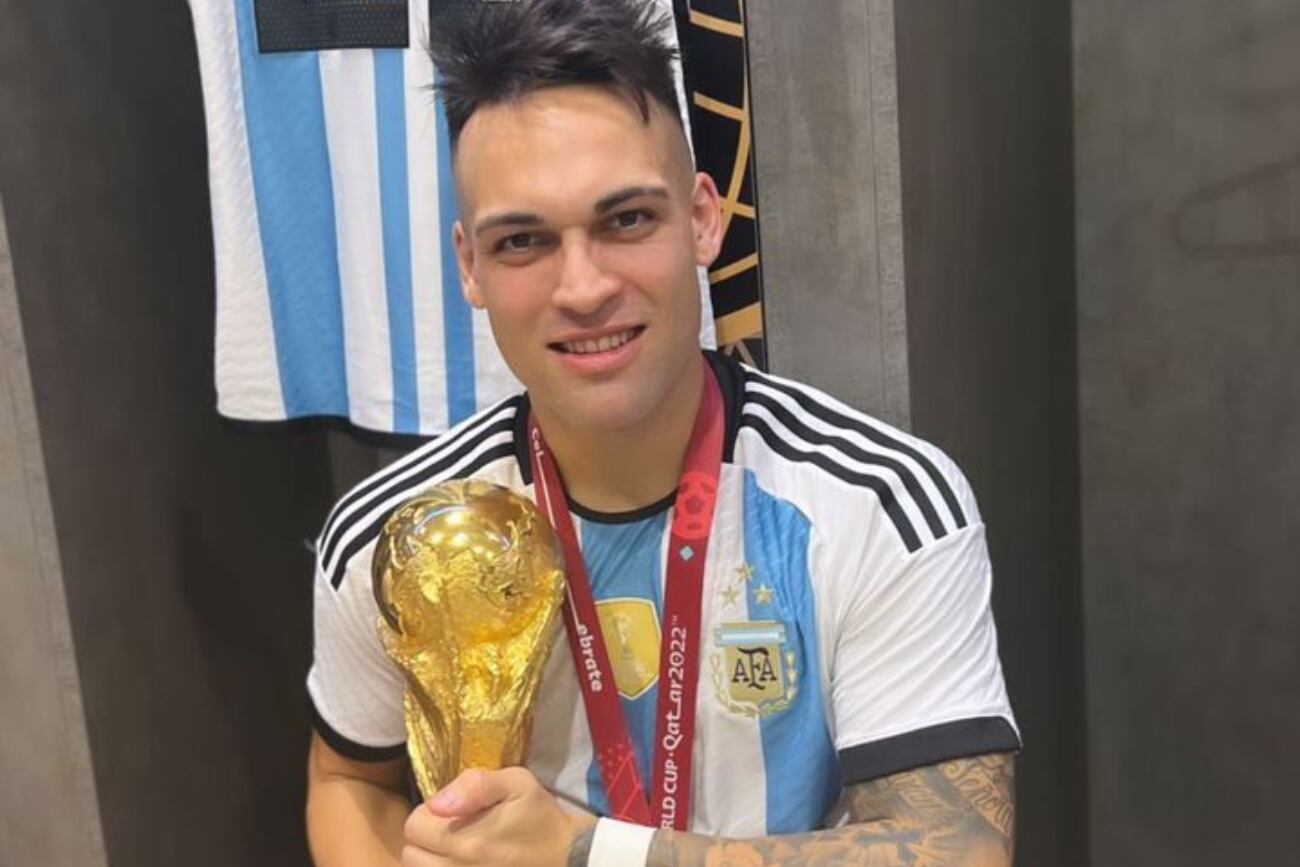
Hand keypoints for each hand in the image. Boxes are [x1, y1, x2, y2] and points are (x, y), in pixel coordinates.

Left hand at [402, 767, 596, 866]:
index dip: (430, 813)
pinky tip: (465, 862)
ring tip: (459, 848)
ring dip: (433, 859)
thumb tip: (438, 802)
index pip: (413, 826)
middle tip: (454, 830)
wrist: (568, 857)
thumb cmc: (540, 817)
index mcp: (465, 841)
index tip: (454, 810)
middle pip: (411, 855)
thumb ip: (475, 785)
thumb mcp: (517, 783)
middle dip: (427, 838)